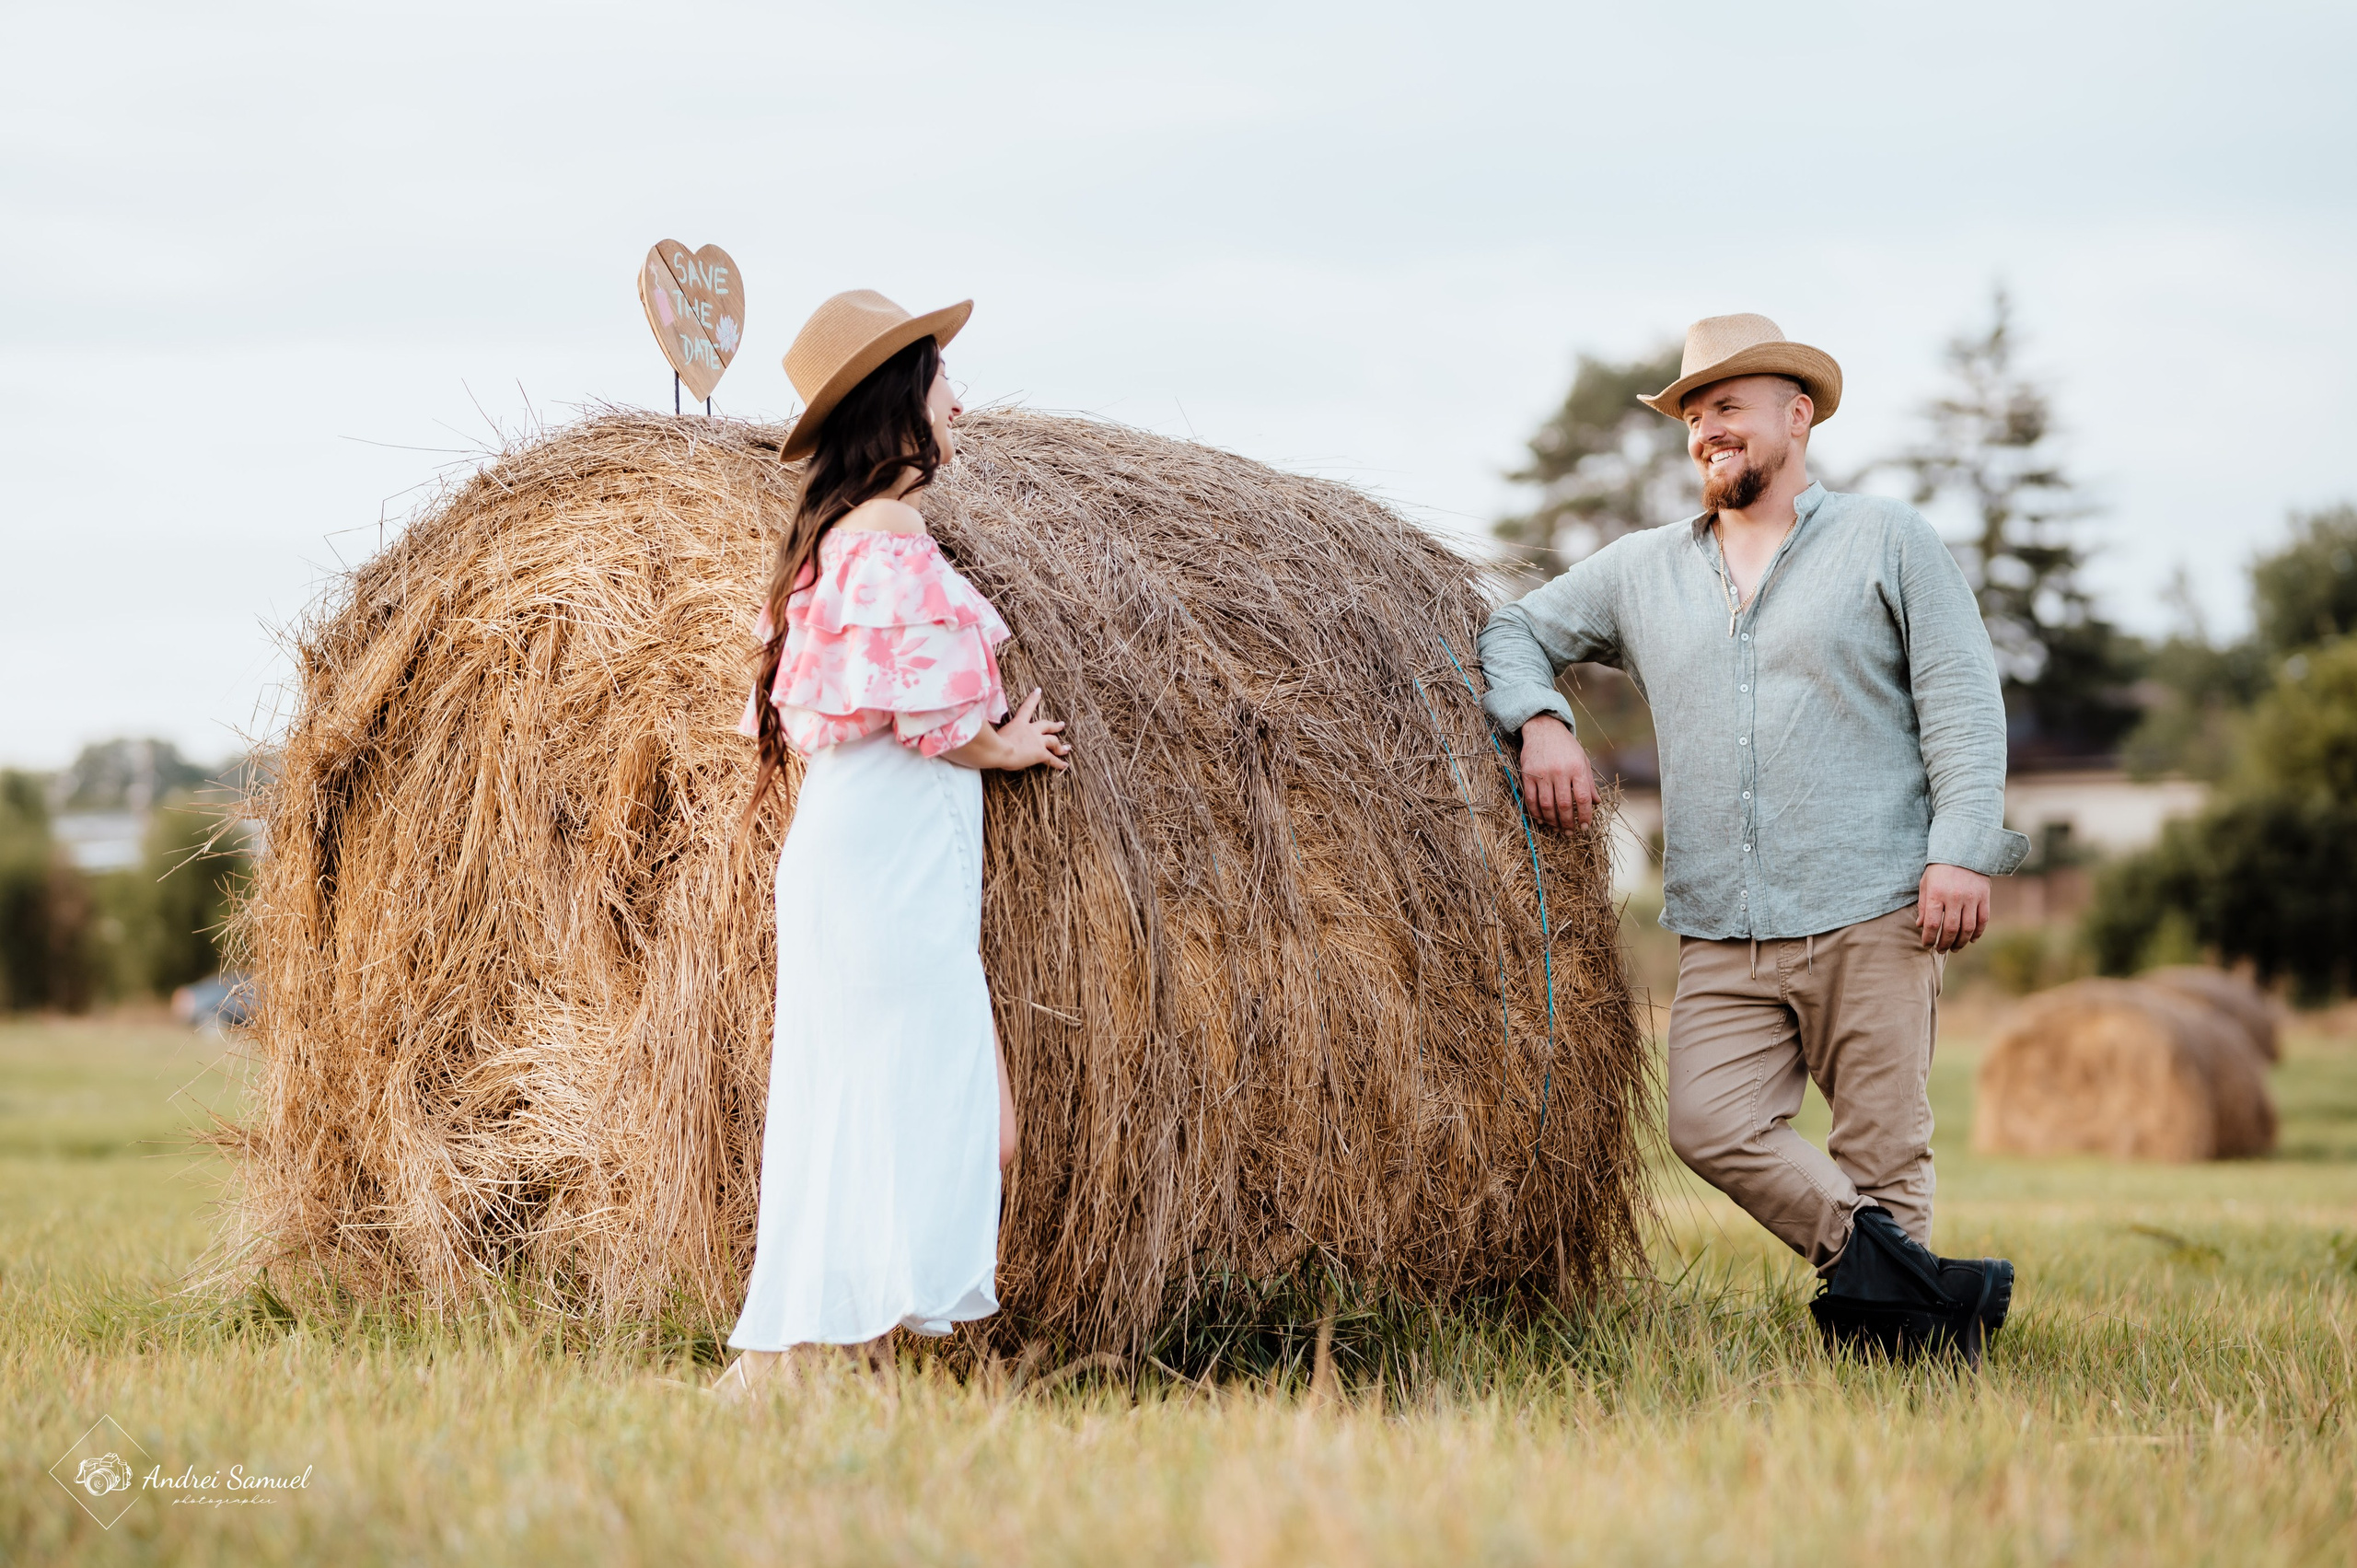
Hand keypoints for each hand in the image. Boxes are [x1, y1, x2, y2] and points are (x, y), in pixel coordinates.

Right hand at [949, 687, 1068, 772]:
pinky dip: (1059, 763)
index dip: (1033, 699)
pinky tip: (1065, 766)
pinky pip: (1052, 759)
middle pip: (1045, 725)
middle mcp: (1030, 731)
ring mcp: (1036, 742)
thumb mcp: (984, 728)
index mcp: (1017, 724)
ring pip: (1053, 742)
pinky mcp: (1039, 754)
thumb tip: (960, 711)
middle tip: (1061, 724)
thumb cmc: (989, 741)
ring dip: (1060, 745)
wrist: (998, 751)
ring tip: (1067, 747)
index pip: (1026, 708)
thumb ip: (977, 720)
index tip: (1039, 691)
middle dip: (1053, 725)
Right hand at [1517, 715, 1595, 829]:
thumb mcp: (1582, 761)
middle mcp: (1560, 771)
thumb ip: (1589, 782)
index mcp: (1577, 768)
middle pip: (1564, 805)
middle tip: (1569, 832)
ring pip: (1547, 805)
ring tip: (1557, 828)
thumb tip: (1597, 803)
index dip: (1585, 815)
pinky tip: (1542, 820)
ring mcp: (1542, 773)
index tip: (1585, 827)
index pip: (1583, 798)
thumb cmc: (1566, 746)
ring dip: (1552, 821)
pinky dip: (1536, 813)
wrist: (1543, 728)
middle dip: (1568, 822)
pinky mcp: (1527, 774)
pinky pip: (1531, 799)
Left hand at [1916, 863, 1989, 950]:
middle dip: (1944, 943)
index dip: (1928, 938)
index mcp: (1936, 893)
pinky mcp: (1984, 897)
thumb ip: (1923, 905)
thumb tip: (1921, 926)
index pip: (1932, 923)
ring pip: (1968, 928)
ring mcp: (1971, 898)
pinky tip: (1971, 939)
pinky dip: (1977, 933)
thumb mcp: (1926, 883)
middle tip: (1940, 950)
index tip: (1926, 944)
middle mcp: (1954, 897)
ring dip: (1961, 942)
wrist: (1963, 851)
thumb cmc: (1940, 869)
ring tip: (1954, 948)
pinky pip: (1982, 920)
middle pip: (1950, 929)